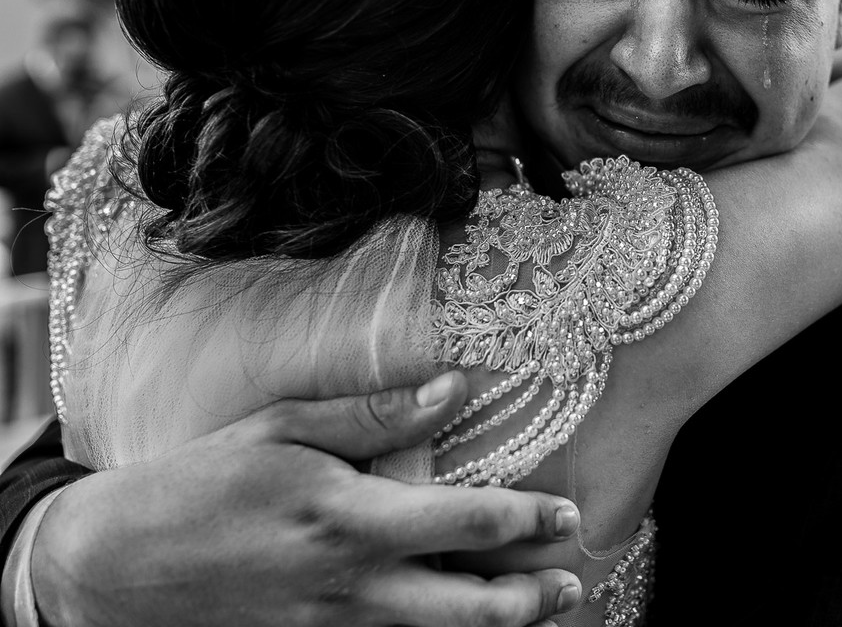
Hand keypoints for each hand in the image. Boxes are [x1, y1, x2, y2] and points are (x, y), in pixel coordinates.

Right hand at [32, 372, 582, 626]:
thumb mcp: (283, 429)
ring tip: (542, 610)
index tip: (567, 515)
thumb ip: (375, 416)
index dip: (530, 520)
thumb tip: (454, 389)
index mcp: (351, 519)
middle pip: (473, 608)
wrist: (116, 570)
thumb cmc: (200, 486)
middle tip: (573, 580)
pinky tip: (461, 624)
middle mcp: (353, 587)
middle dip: (534, 599)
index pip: (469, 523)